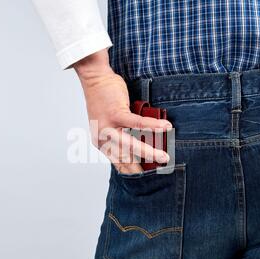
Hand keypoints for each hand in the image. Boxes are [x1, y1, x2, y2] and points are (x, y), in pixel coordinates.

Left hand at [74, 49, 171, 173]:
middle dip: (143, 168)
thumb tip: (141, 144)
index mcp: (101, 142)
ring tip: (165, 158)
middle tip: (159, 173)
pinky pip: (137, 123)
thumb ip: (123, 134)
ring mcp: (107, 127)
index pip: (118, 162)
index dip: (133, 171)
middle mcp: (102, 138)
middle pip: (126, 158)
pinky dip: (152, 126)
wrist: (94, 78)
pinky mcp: (115, 114)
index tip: (146, 179)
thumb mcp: (111, 122)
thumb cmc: (105, 99)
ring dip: (149, 152)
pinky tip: (165, 128)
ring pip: (131, 144)